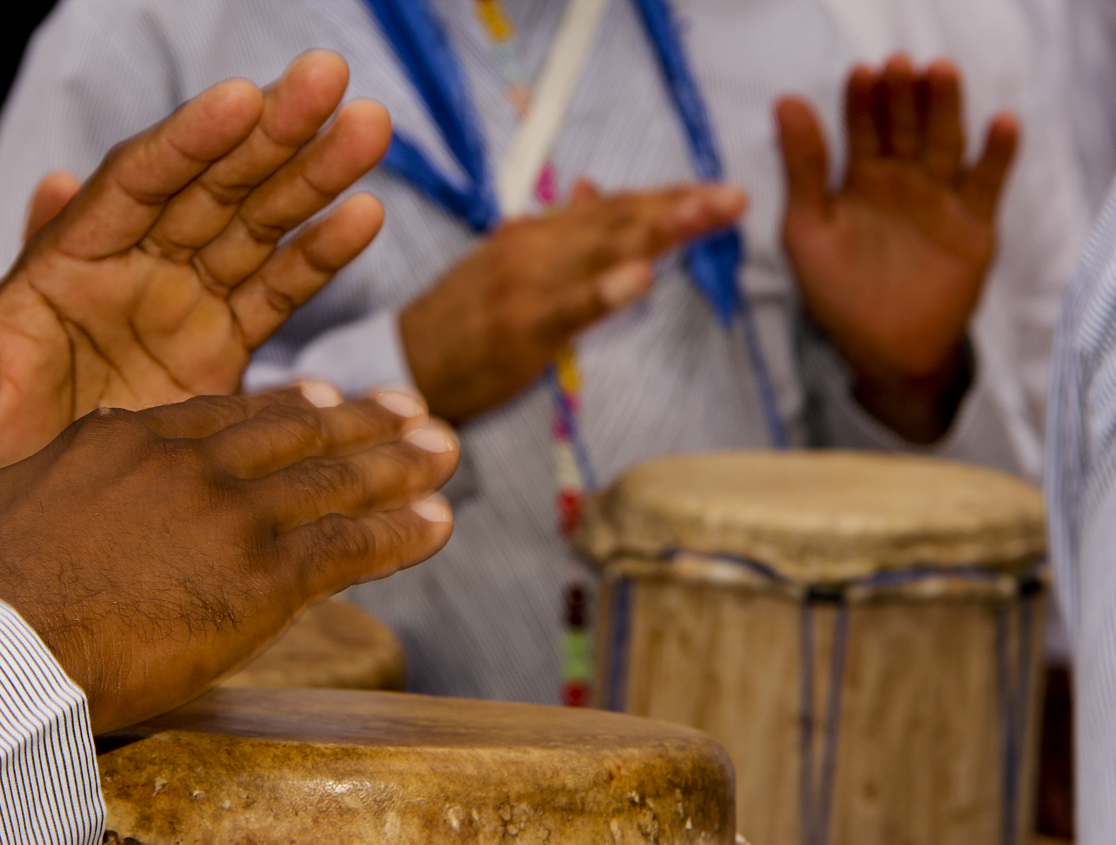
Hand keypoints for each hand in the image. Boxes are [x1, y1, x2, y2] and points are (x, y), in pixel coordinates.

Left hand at [0, 51, 392, 481]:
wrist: (21, 529)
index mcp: (64, 264)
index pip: (133, 183)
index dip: (186, 142)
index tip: (239, 100)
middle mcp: (129, 268)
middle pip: (208, 184)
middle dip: (269, 133)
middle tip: (327, 77)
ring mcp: (178, 304)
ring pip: (254, 225)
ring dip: (311, 175)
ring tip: (369, 127)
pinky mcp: (218, 349)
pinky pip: (276, 293)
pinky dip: (319, 257)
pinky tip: (363, 215)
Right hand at [0, 384, 457, 731]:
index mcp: (114, 444)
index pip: (212, 419)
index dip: (271, 413)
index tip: (315, 405)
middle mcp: (182, 465)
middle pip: (287, 437)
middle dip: (357, 427)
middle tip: (409, 416)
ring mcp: (226, 517)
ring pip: (330, 480)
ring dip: (395, 467)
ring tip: (445, 453)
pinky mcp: (258, 579)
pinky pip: (347, 547)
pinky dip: (398, 533)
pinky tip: (439, 524)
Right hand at [397, 180, 746, 423]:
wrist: (401, 363)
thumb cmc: (458, 322)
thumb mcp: (505, 263)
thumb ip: (556, 232)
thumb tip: (593, 190)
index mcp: (535, 233)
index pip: (612, 207)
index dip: (665, 197)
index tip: (716, 192)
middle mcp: (534, 248)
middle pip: (616, 220)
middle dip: (679, 207)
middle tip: (734, 198)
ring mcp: (527, 286)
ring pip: (601, 251)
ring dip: (657, 230)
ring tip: (706, 214)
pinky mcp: (519, 329)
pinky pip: (569, 308)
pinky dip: (606, 290)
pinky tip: (641, 277)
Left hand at [778, 57, 1017, 442]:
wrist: (883, 350)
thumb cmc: (836, 292)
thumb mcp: (807, 228)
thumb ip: (802, 169)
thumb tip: (785, 101)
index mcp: (859, 178)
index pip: (861, 128)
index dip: (860, 101)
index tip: (861, 74)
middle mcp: (902, 179)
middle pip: (906, 126)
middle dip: (903, 96)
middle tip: (901, 65)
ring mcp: (940, 197)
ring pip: (946, 142)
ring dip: (946, 108)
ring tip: (941, 73)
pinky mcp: (976, 222)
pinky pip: (988, 182)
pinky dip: (997, 154)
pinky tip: (1000, 124)